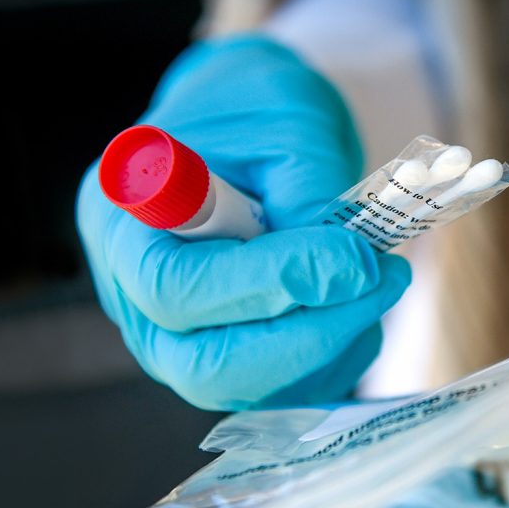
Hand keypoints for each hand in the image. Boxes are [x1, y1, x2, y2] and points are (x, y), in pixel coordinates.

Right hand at [77, 36, 410, 410]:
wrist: (254, 130)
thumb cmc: (258, 115)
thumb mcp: (286, 130)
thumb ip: (305, 202)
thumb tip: (348, 276)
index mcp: (125, 222)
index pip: (176, 287)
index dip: (268, 283)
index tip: (351, 257)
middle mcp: (134, 297)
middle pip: (202, 365)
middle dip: (308, 336)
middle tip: (380, 281)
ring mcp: (176, 339)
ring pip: (247, 388)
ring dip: (332, 347)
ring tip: (383, 281)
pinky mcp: (224, 360)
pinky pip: (280, 392)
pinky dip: (335, 361)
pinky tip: (364, 308)